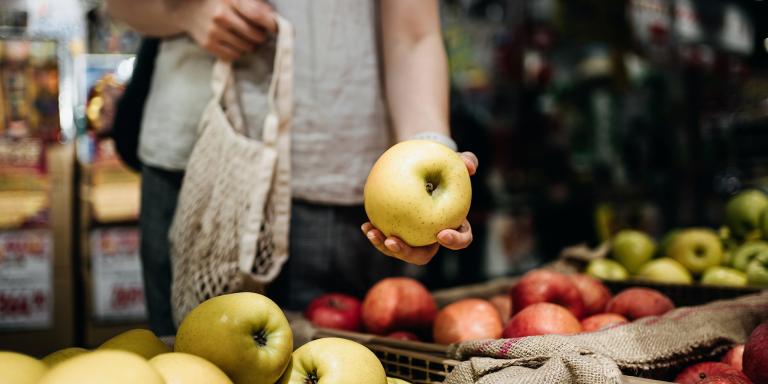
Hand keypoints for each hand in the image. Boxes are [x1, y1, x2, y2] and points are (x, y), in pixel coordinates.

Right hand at [172, 0, 276, 60]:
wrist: (188, 11)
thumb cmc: (220, 2)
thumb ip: (257, 4)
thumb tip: (274, 19)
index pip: (256, 15)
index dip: (270, 24)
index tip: (276, 28)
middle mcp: (221, 15)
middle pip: (255, 35)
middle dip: (261, 36)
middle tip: (258, 34)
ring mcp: (213, 31)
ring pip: (246, 48)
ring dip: (250, 45)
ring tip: (245, 38)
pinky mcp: (208, 44)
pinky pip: (234, 56)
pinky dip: (238, 52)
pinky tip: (235, 43)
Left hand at [362, 151, 477, 264]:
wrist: (424, 167)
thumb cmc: (444, 165)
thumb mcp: (457, 160)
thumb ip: (467, 160)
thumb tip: (470, 165)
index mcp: (455, 225)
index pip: (460, 239)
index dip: (453, 241)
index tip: (440, 234)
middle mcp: (433, 237)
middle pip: (423, 255)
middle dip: (407, 253)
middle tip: (393, 242)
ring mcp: (414, 238)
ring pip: (401, 250)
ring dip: (385, 246)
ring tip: (373, 233)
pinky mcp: (398, 232)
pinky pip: (386, 238)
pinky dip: (376, 234)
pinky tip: (365, 225)